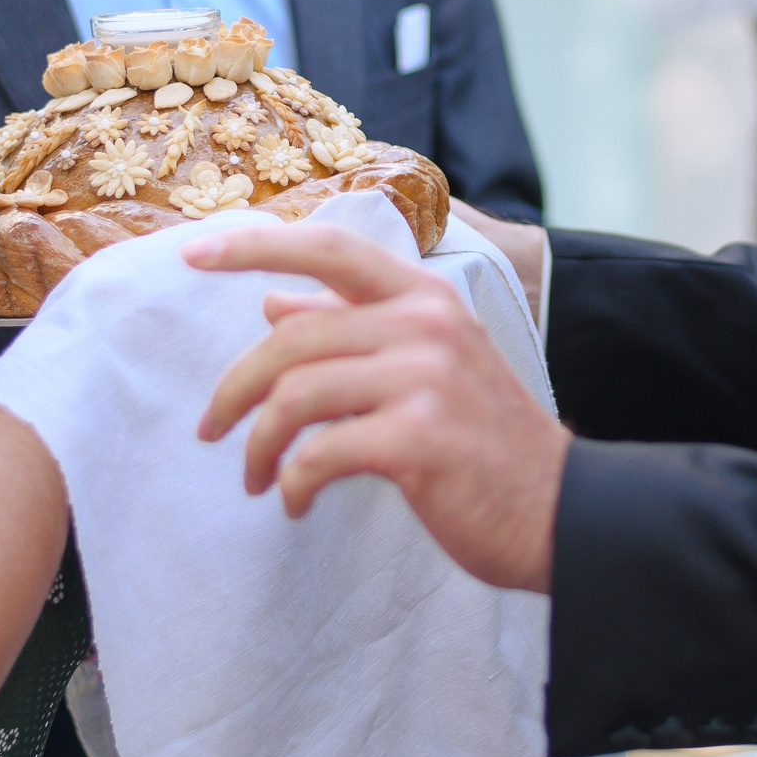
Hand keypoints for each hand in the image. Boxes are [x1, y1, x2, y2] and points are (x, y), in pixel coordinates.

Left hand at [188, 223, 570, 592]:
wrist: (563, 510)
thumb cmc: (484, 441)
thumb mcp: (426, 365)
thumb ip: (353, 328)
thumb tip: (274, 303)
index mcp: (426, 296)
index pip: (327, 246)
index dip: (255, 246)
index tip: (192, 254)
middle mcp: (426, 323)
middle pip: (292, 337)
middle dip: (234, 388)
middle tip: (210, 430)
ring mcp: (427, 378)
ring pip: (296, 395)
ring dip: (257, 446)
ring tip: (255, 479)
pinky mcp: (420, 438)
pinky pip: (319, 453)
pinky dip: (292, 482)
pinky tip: (295, 502)